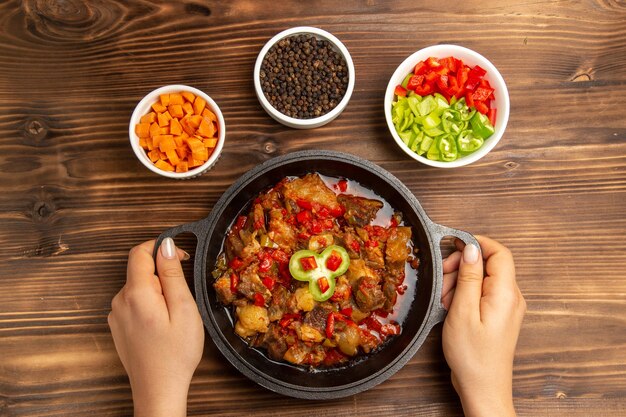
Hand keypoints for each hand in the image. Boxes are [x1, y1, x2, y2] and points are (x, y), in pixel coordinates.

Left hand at [108, 238, 203, 416]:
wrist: (158, 390)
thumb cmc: (176, 354)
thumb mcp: (184, 309)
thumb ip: (172, 274)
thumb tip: (166, 246)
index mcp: (136, 294)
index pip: (139, 252)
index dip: (161, 247)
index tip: (181, 257)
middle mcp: (120, 301)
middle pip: (140, 271)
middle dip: (163, 275)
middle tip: (182, 299)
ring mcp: (116, 315)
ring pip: (138, 287)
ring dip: (157, 292)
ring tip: (174, 317)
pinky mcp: (118, 326)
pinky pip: (134, 303)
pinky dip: (150, 305)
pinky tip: (163, 326)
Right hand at [441, 236, 525, 416]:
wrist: (483, 387)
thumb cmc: (473, 355)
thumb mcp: (463, 311)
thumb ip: (469, 276)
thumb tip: (472, 248)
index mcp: (505, 293)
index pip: (499, 252)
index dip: (477, 243)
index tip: (454, 245)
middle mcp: (512, 297)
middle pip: (489, 264)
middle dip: (463, 265)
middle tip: (443, 278)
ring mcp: (507, 306)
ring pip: (483, 278)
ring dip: (461, 281)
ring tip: (446, 299)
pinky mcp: (499, 314)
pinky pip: (483, 292)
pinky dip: (465, 293)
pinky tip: (452, 306)